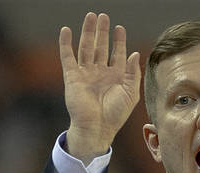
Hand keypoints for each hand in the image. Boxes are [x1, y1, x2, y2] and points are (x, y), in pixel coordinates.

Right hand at [60, 12, 140, 163]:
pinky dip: (66, 44)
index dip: (118, 40)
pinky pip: (68, 57)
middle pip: (100, 46)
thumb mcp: (130, 93)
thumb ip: (132, 73)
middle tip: (103, 16)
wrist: (97, 127)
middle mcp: (99, 73)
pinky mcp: (72, 77)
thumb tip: (134, 53)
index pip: (117, 53)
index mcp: (115, 76)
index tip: (119, 28)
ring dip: (87, 32)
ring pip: (86, 48)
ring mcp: (85, 74)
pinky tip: (66, 31)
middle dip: (102, 32)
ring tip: (90, 17)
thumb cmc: (115, 115)